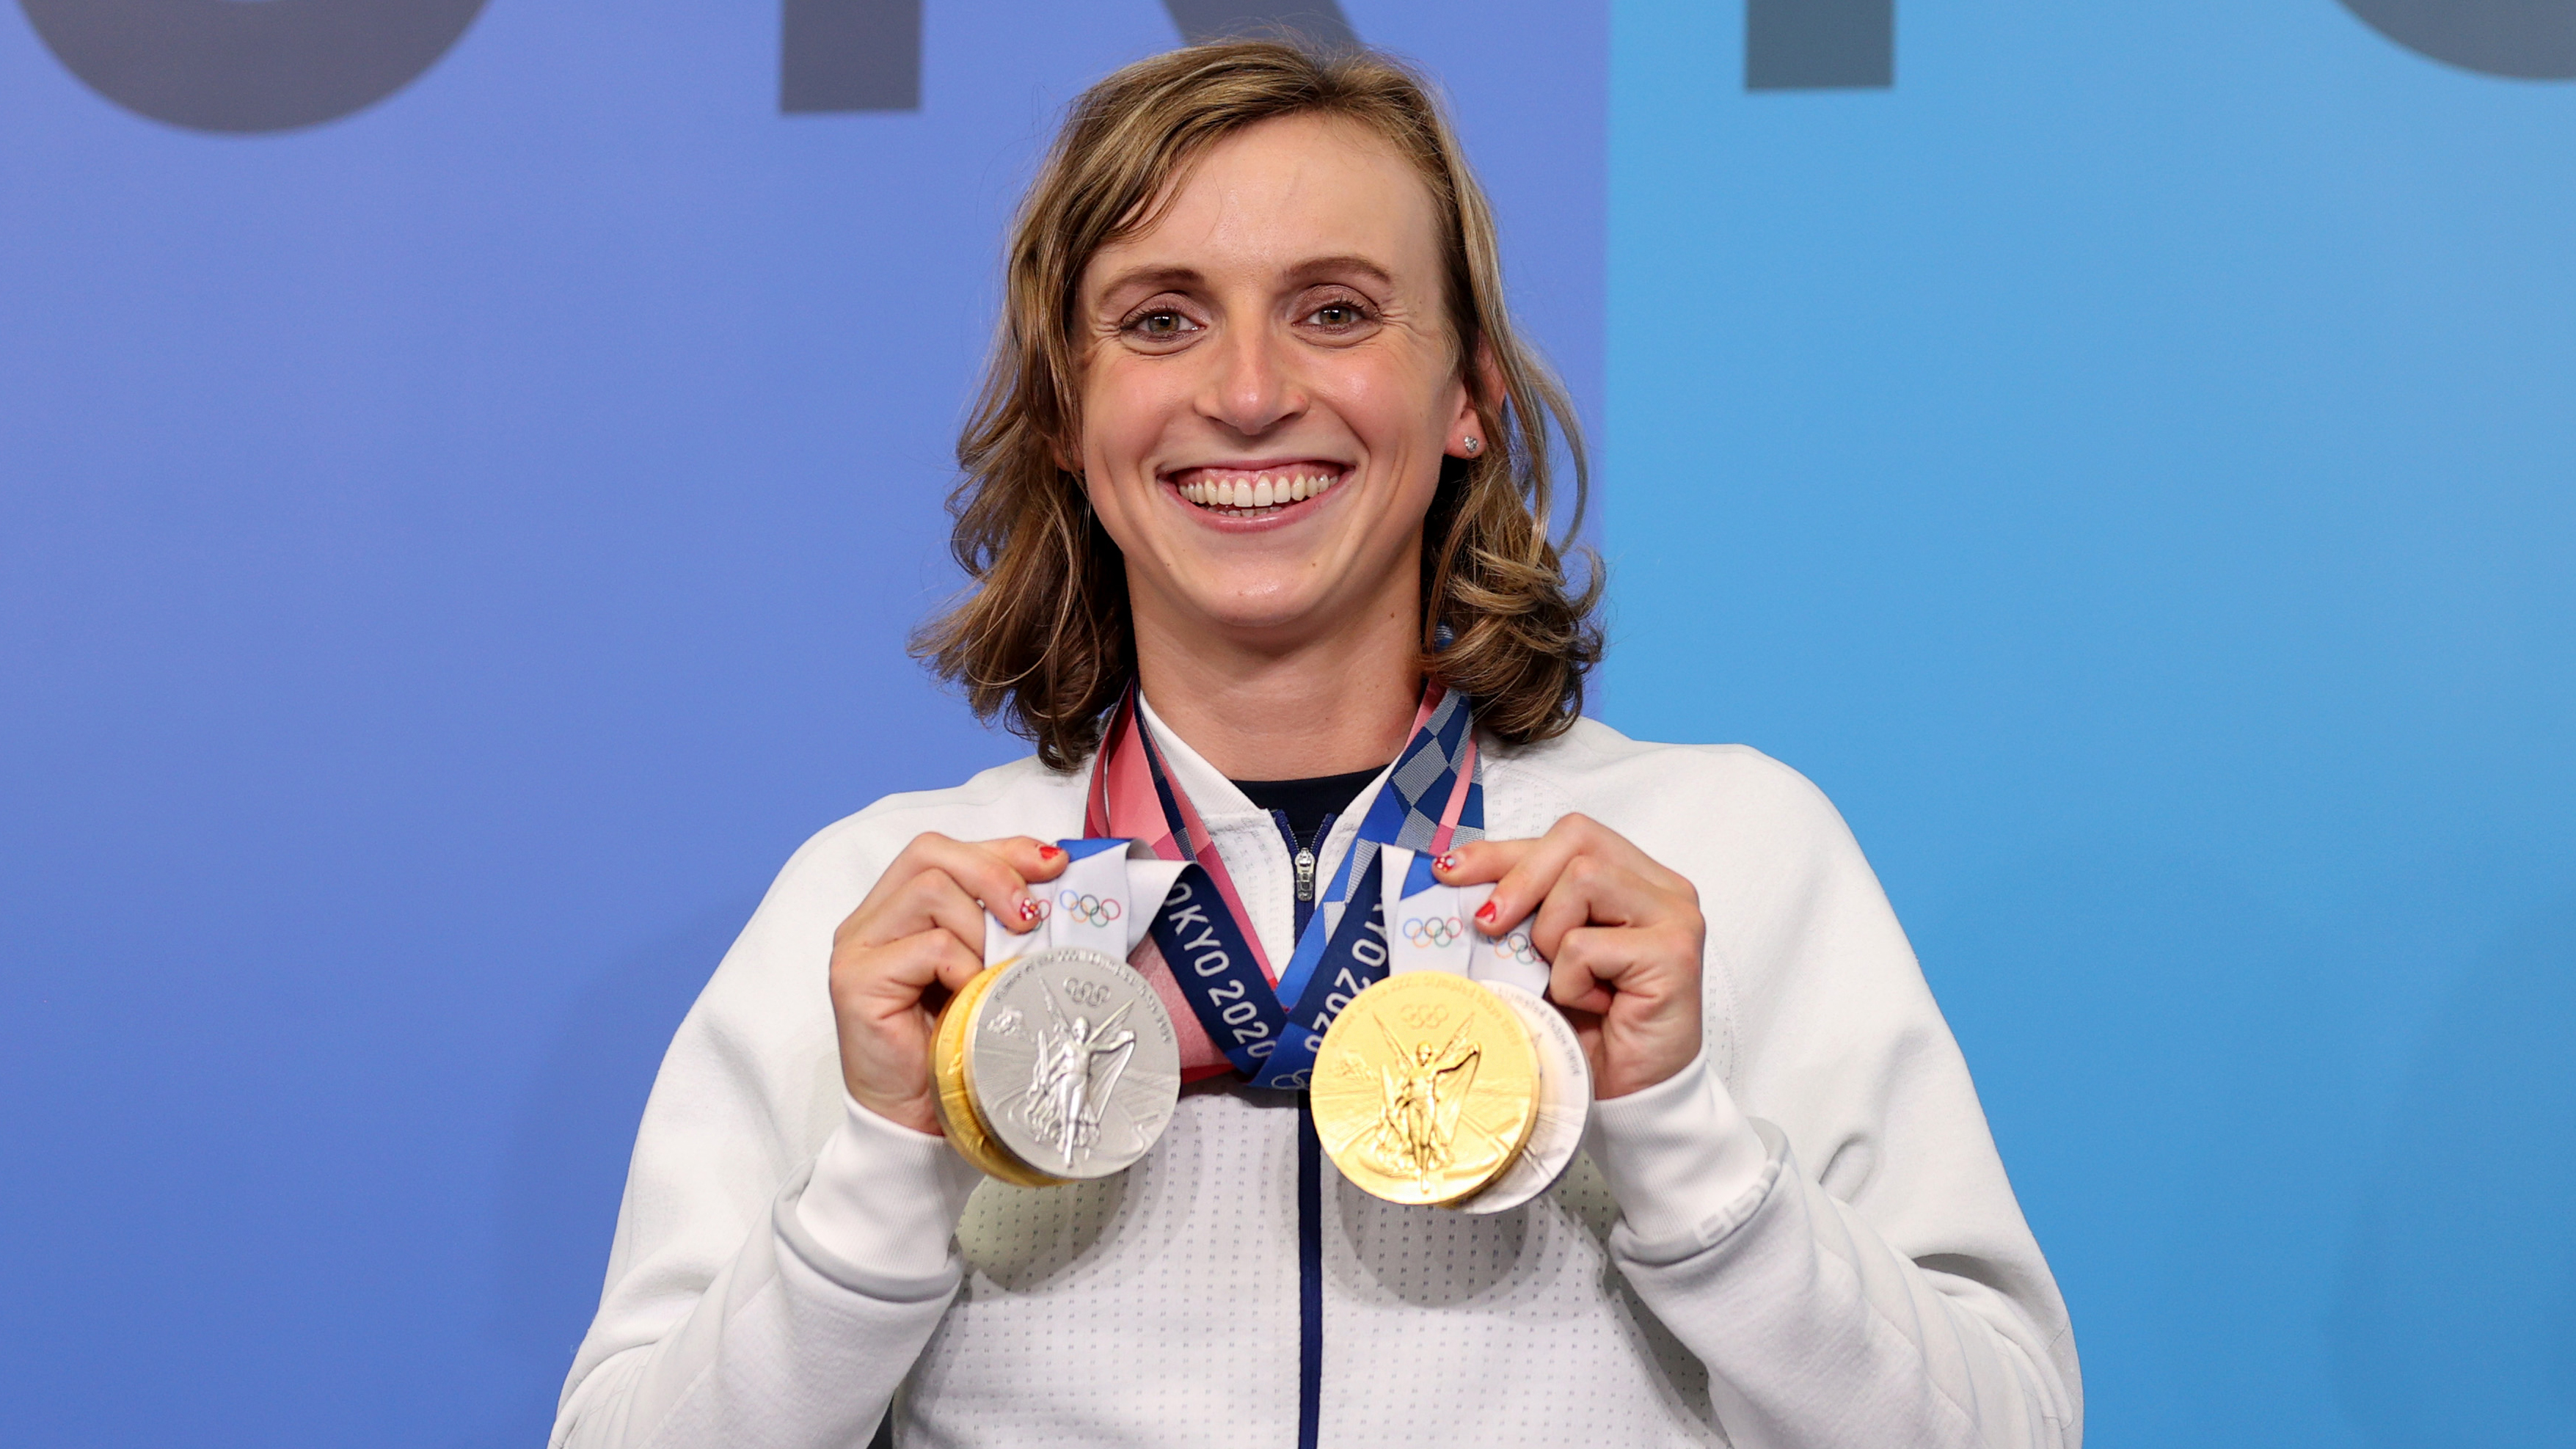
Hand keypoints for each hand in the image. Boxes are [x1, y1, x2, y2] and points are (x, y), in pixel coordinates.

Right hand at [828, 834, 1066, 1134]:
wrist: (918, 1121)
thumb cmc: (954, 1047)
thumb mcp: (987, 971)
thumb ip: (1002, 928)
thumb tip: (1056, 885)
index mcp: (897, 910)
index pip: (944, 851)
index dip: (1002, 849)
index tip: (1053, 865)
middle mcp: (870, 921)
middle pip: (931, 853)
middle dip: (995, 874)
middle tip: (1031, 916)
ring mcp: (857, 948)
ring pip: (930, 890)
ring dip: (982, 926)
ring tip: (997, 970)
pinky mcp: (857, 981)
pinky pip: (928, 946)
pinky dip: (965, 967)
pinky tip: (973, 996)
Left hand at [1433, 814, 1703, 1098]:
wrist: (1626, 1097)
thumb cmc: (1586, 1027)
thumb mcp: (1539, 955)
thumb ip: (1519, 911)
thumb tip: (1454, 877)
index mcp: (1633, 878)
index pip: (1568, 836)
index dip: (1505, 850)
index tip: (1451, 871)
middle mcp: (1661, 888)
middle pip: (1577, 838)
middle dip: (1519, 879)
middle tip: (1488, 926)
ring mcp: (1675, 916)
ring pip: (1583, 879)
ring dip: (1551, 938)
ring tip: (1567, 983)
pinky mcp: (1675, 952)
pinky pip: (1586, 944)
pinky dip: (1571, 982)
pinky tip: (1596, 1008)